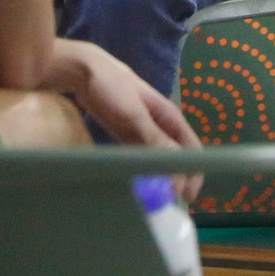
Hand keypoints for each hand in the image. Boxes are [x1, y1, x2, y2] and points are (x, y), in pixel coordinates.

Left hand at [50, 39, 202, 195]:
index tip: (185, 197)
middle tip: (165, 203)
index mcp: (170, 117)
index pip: (191, 149)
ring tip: (150, 200)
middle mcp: (160, 126)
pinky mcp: (126, 135)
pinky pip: (139, 157)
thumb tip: (177, 165)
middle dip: (175, 179)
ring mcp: (142, 131)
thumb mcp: (134, 113)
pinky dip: (140, 171)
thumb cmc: (111, 87)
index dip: (192, 172)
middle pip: (175, 158)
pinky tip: (134, 185)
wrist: (82, 72)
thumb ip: (155, 138)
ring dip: (156, 178)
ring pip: (157, 160)